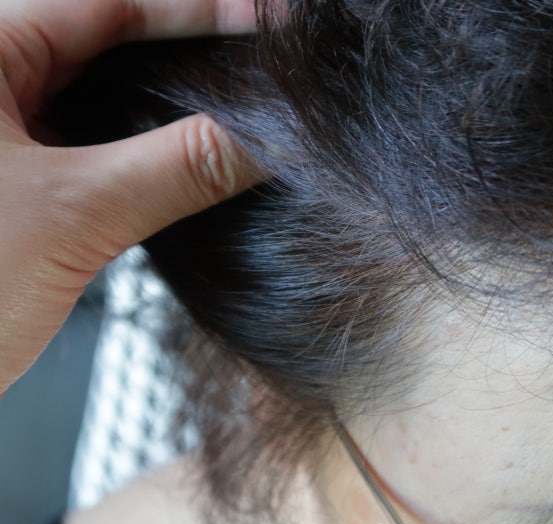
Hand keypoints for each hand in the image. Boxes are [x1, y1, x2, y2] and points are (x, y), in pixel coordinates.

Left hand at [0, 0, 256, 393]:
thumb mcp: (75, 215)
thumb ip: (181, 167)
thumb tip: (268, 140)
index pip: (106, 5)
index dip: (196, 11)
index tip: (263, 22)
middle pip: (107, 46)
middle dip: (190, 58)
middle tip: (261, 70)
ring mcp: (3, 138)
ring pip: (104, 102)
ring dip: (171, 111)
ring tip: (240, 113)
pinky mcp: (19, 186)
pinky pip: (96, 151)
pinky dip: (148, 155)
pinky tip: (195, 162)